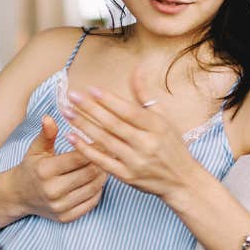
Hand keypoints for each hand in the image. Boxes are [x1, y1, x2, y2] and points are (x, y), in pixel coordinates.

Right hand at [13, 115, 105, 221]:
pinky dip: (98, 190)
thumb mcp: (36, 149)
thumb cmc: (32, 167)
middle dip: (102, 161)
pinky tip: (99, 180)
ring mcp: (59, 206)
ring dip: (104, 175)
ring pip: (94, 187)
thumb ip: (46, 134)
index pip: (78, 157)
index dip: (95, 147)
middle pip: (89, 173)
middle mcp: (52, 190)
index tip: (106, 139)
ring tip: (109, 164)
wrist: (19, 195)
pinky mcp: (66, 218)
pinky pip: (91, 202)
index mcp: (45, 171)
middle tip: (113, 151)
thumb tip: (50, 117)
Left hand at [59, 69, 206, 197]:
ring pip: (105, 140)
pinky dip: (85, 149)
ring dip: (83, 125)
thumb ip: (146, 95)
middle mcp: (146, 144)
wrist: (182, 181)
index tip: (91, 89)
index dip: (109, 100)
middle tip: (71, 96)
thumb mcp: (164, 119)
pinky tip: (71, 137)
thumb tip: (137, 68)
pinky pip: (102, 161)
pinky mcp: (127, 177)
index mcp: (157, 127)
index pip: (129, 111)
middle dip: (90, 109)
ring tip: (67, 112)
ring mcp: (136, 161)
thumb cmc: (173, 146)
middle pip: (113, 124)